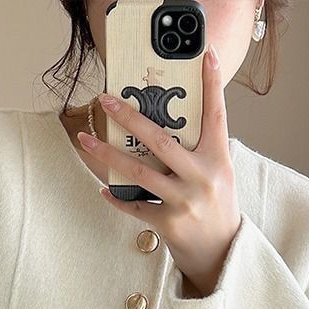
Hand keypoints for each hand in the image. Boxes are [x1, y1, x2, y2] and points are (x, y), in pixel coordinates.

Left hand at [77, 42, 240, 296]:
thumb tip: (163, 126)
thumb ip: (198, 152)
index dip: (213, 83)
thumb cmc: (217, 209)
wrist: (223, 254)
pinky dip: (117, 198)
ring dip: (107, 155)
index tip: (207, 55)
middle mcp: (203, 177)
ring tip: (86, 142)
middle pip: (161, 140)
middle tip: (106, 100)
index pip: (216, 114)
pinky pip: (134, 206)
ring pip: (138, 172)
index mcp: (218, 159)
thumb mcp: (218, 175)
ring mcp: (185, 201)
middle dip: (129, 117)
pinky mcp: (169, 223)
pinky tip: (104, 189)